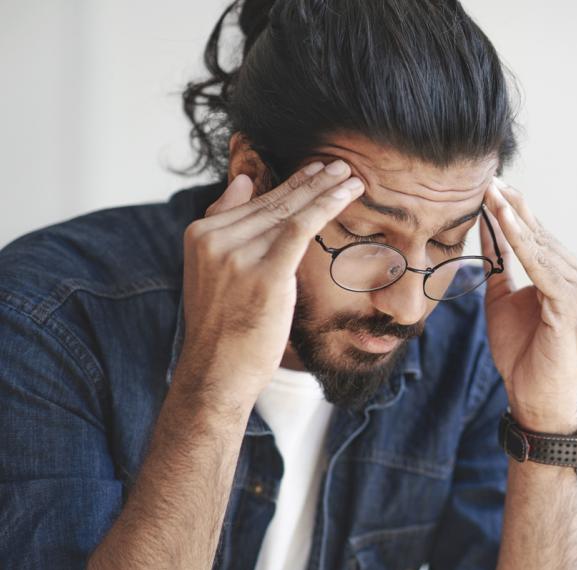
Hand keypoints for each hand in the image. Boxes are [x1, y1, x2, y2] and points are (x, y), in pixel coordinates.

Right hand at [175, 160, 364, 411]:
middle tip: (339, 164)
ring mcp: (237, 254)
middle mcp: (215, 239)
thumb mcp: (213, 272)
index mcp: (201, 235)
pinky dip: (326, 206)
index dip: (289, 184)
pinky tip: (347, 193)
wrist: (217, 373)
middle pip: (274, 203)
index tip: (315, 170)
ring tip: (350, 175)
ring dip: (325, 189)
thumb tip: (244, 181)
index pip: (254, 202)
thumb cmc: (223, 329)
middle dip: (311, 181)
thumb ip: (225, 225)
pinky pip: (301, 227)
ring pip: (290, 211)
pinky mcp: (265, 272)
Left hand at [480, 178, 576, 432]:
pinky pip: (538, 263)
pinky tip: (501, 218)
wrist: (535, 396)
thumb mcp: (502, 299)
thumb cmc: (523, 354)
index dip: (512, 210)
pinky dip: (518, 239)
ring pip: (538, 243)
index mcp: (567, 275)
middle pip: (539, 233)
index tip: (489, 185)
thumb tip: (486, 228)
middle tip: (488, 176)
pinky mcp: (570, 300)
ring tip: (490, 190)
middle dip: (511, 205)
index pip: (536, 235)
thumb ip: (498, 264)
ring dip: (512, 216)